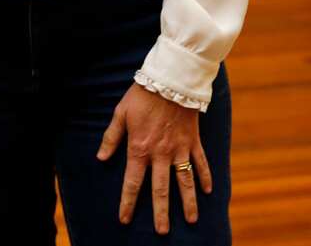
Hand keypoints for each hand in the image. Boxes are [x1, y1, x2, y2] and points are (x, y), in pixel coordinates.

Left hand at [96, 83, 212, 233]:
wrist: (170, 79)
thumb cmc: (142, 96)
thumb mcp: (121, 114)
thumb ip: (112, 138)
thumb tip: (101, 159)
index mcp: (140, 149)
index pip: (132, 182)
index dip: (128, 202)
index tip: (125, 219)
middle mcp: (160, 154)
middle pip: (161, 189)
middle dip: (161, 212)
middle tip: (161, 232)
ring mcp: (179, 149)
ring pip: (185, 181)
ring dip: (188, 202)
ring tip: (191, 220)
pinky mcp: (193, 141)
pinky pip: (201, 162)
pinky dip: (205, 177)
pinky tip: (208, 191)